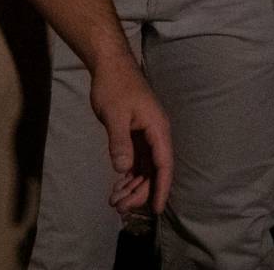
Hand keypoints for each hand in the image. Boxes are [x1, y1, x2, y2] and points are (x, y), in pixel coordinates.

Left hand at [89, 52, 173, 216]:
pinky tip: (117, 186)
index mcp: (157, 129)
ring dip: (132, 185)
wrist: (110, 63)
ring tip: (114, 201)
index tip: (156, 210)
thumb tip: (123, 170)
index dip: (160, 189)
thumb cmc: (114, 86)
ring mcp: (146, 134)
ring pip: (144, 167)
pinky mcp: (135, 133)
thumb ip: (119, 142)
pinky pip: (136, 159)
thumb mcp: (114, 115)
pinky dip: (128, 174)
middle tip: (120, 207)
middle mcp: (156, 134)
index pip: (163, 165)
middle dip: (139, 191)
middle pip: (153, 171)